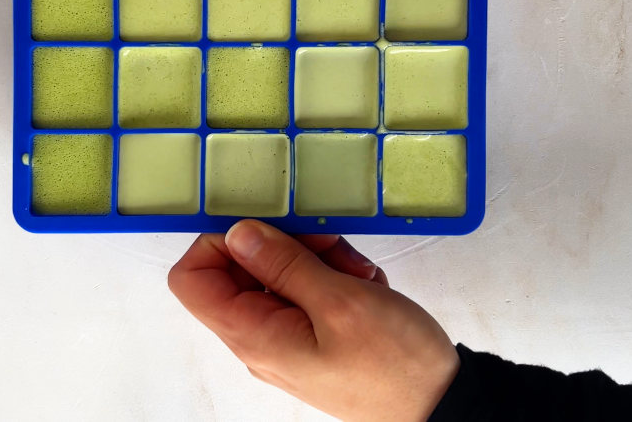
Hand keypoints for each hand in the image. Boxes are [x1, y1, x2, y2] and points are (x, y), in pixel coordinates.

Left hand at [169, 220, 459, 420]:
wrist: (439, 406)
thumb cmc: (395, 367)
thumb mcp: (340, 301)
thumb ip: (283, 263)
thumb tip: (238, 234)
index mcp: (254, 335)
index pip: (192, 279)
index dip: (217, 242)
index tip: (265, 227)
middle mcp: (262, 338)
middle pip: (241, 269)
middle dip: (286, 244)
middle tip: (330, 245)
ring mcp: (288, 336)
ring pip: (281, 274)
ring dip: (320, 259)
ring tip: (359, 275)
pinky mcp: (315, 335)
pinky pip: (310, 290)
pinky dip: (337, 278)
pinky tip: (368, 288)